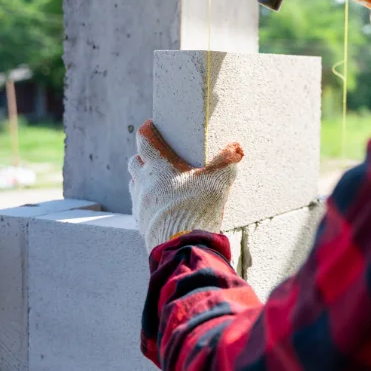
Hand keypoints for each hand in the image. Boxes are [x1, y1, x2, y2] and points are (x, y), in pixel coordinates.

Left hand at [128, 120, 243, 252]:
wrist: (182, 245)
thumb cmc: (198, 208)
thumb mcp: (218, 182)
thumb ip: (227, 163)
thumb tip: (237, 148)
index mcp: (159, 167)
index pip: (144, 141)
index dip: (147, 131)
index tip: (151, 125)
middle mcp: (144, 182)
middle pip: (134, 161)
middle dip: (143, 156)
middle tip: (157, 156)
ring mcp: (140, 203)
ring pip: (134, 183)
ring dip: (143, 178)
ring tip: (159, 180)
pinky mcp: (140, 221)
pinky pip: (138, 204)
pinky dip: (146, 199)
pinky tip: (160, 204)